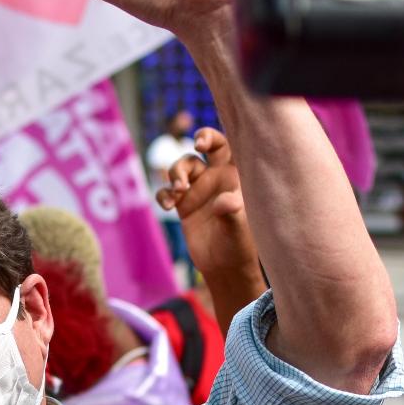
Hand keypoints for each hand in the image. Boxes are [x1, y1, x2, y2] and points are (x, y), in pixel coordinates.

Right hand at [157, 128, 259, 281]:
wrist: (225, 267)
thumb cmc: (239, 245)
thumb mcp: (239, 228)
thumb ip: (232, 212)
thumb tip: (223, 202)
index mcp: (234, 176)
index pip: (225, 146)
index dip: (211, 137)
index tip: (200, 145)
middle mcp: (216, 179)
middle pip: (201, 149)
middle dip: (192, 148)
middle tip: (190, 160)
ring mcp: (199, 191)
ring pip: (181, 169)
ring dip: (175, 175)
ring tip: (178, 192)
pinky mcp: (184, 206)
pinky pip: (167, 192)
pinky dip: (164, 195)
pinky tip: (168, 206)